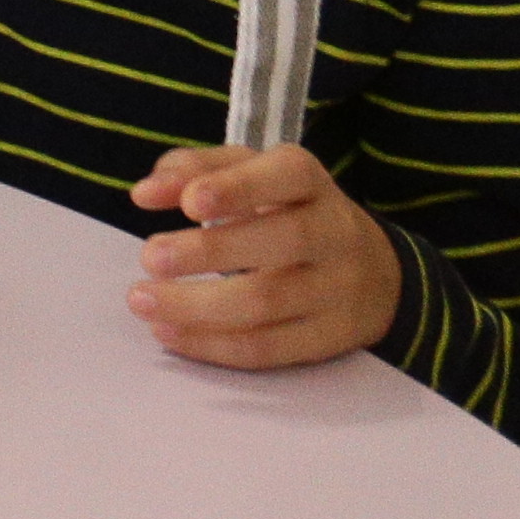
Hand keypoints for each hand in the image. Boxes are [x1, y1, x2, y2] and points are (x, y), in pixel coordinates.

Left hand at [125, 141, 402, 370]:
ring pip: (268, 302)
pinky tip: (169, 331)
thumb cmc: (287, 211)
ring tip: (143, 299)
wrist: (376, 273)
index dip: (239, 188)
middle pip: (283, 241)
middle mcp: (334, 232)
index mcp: (311, 182)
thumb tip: (145, 192)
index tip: (190, 203)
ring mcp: (339, 288)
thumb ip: (193, 170)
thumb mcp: (249, 173)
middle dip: (210, 252)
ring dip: (197, 306)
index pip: (288, 175)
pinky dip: (211, 344)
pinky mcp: (331, 338)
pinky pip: (268, 348)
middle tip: (149, 256)